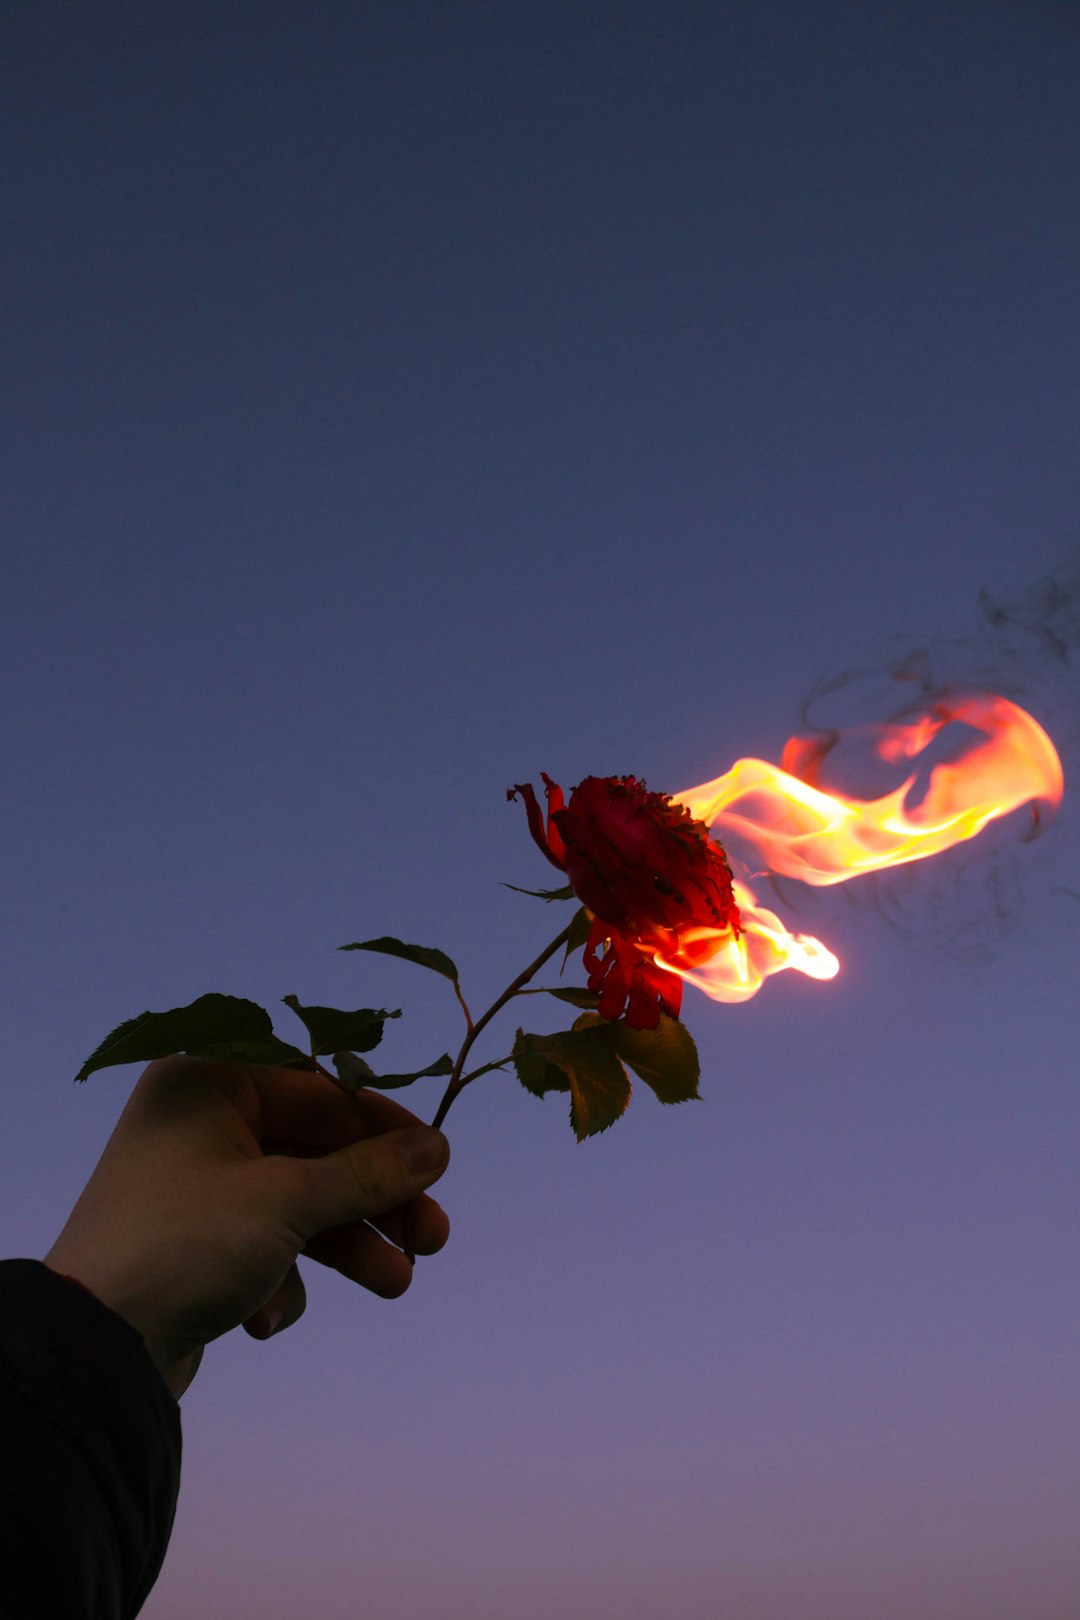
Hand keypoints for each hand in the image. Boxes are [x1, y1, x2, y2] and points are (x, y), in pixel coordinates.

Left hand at [44, 1056, 450, 1399]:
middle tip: (432, 1239)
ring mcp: (196, 1187)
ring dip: (347, 1246)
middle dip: (375, 1202)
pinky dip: (280, 1280)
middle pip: (315, 1152)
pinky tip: (266, 1317)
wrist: (94, 1349)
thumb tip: (437, 1148)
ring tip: (395, 1284)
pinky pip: (263, 1246)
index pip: (319, 1091)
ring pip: (298, 1204)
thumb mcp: (286, 1202)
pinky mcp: (195, 1245)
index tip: (438, 1161)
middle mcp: (200, 1125)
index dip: (384, 1129)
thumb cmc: (183, 1246)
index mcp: (208, 1084)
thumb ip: (366, 1173)